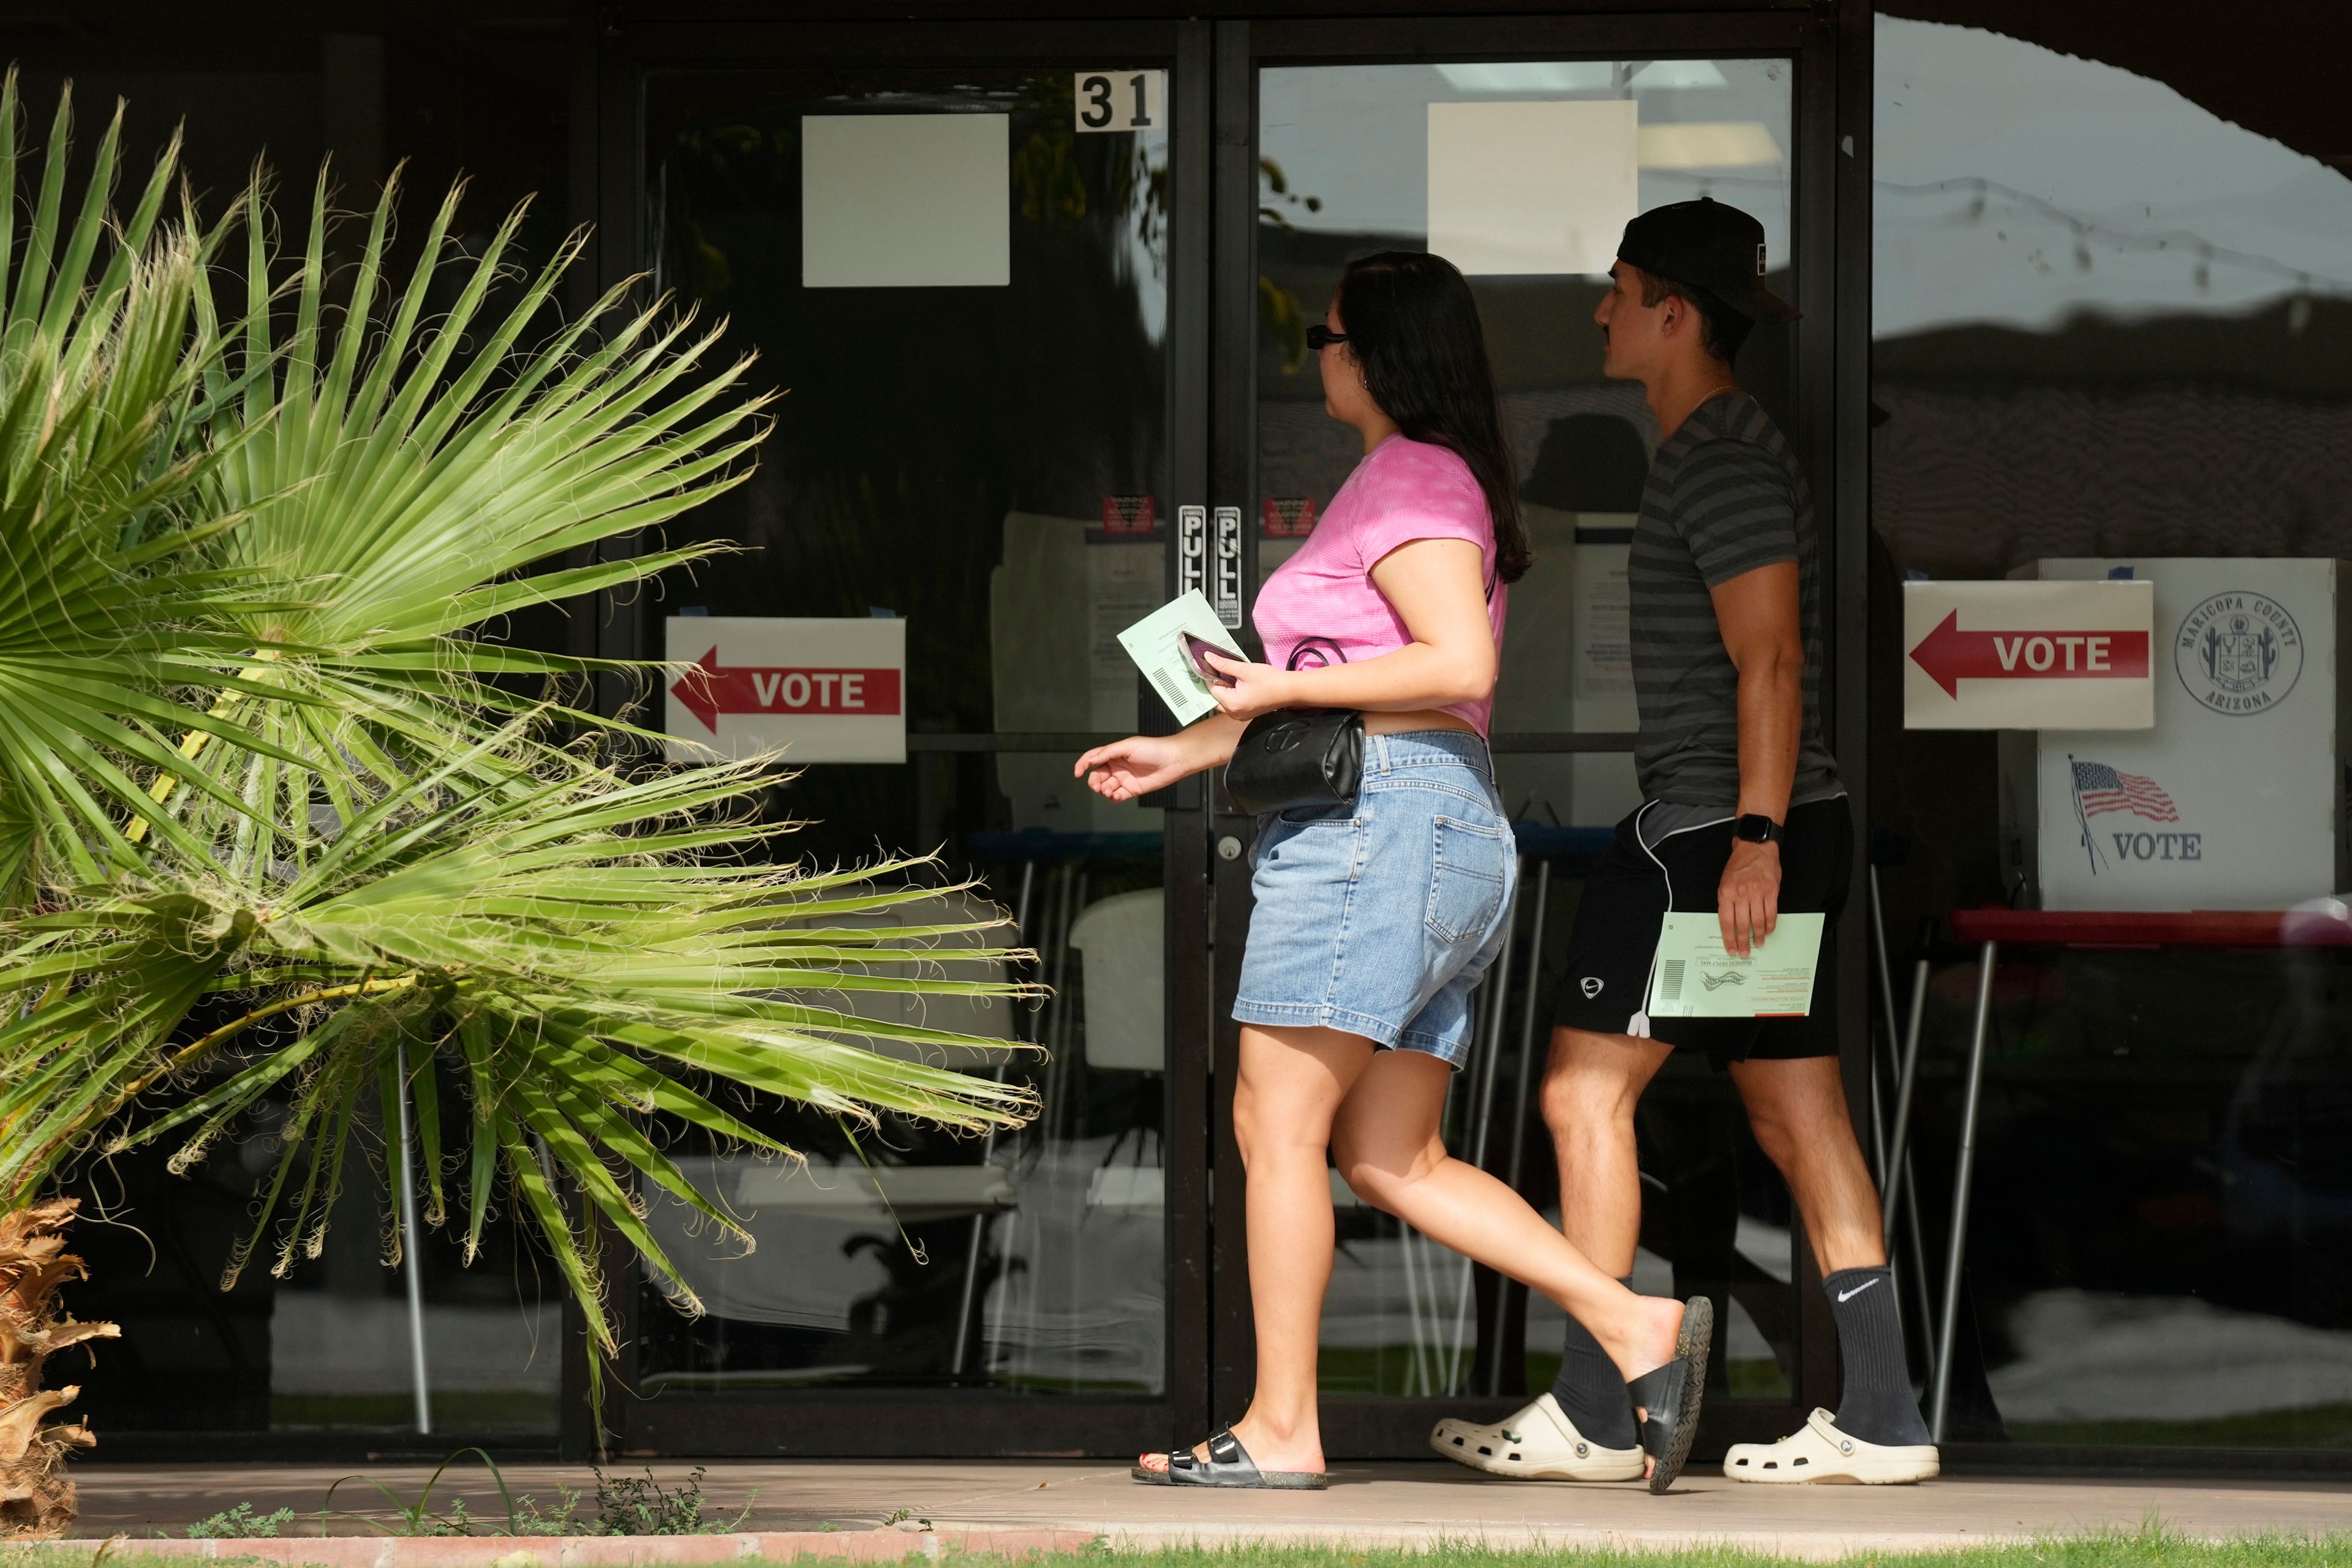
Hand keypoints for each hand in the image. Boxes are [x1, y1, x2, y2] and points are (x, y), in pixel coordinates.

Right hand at [1074, 734, 1191, 801]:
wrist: (1172, 761)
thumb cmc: (1153, 749)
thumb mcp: (1128, 746)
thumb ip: (1108, 752)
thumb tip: (1092, 759)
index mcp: (1114, 753)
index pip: (1093, 758)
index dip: (1083, 764)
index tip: (1077, 772)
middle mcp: (1117, 766)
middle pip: (1097, 775)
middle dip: (1093, 781)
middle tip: (1097, 785)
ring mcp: (1124, 778)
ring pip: (1106, 787)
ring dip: (1103, 790)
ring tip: (1109, 790)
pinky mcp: (1132, 790)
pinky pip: (1117, 796)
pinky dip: (1113, 797)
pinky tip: (1116, 795)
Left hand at [1201, 650, 1296, 721]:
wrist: (1289, 689)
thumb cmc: (1271, 681)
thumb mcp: (1244, 669)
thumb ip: (1224, 664)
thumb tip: (1209, 658)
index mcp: (1233, 704)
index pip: (1212, 689)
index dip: (1209, 676)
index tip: (1208, 665)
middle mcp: (1235, 713)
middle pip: (1215, 697)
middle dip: (1215, 683)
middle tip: (1216, 669)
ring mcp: (1241, 715)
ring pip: (1223, 701)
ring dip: (1223, 688)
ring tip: (1228, 675)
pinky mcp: (1246, 713)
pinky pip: (1232, 703)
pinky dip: (1231, 693)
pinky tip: (1236, 683)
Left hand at [1717, 839, 1780, 957]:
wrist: (1755, 847)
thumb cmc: (1738, 865)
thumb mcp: (1725, 882)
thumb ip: (1727, 901)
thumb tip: (1730, 923)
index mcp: (1726, 893)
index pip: (1726, 922)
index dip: (1729, 938)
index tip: (1731, 949)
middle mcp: (1740, 894)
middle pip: (1742, 925)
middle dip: (1743, 942)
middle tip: (1745, 952)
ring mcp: (1757, 893)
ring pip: (1758, 921)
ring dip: (1758, 936)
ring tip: (1759, 944)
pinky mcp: (1771, 891)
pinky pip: (1771, 913)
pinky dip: (1770, 925)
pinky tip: (1769, 931)